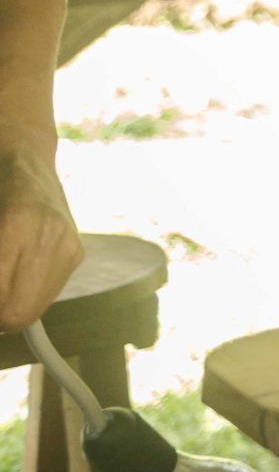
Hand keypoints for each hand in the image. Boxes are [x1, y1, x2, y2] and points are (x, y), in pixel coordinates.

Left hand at [0, 126, 80, 331]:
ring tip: (4, 278)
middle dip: (0, 312)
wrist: (23, 157)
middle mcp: (50, 236)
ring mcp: (69, 243)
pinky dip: (27, 290)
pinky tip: (19, 270)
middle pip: (19, 313)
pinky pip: (47, 290)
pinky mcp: (77, 250)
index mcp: (17, 225)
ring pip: (34, 307)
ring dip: (12, 302)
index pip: (5, 306)